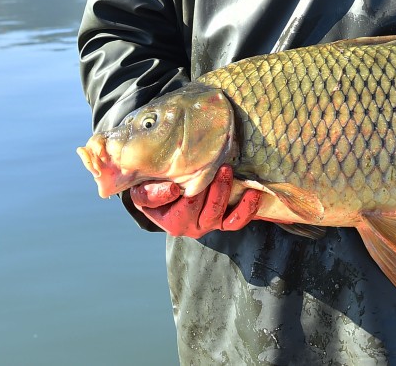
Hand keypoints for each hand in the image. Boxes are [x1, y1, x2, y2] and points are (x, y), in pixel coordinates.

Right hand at [130, 164, 262, 236]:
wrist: (161, 195)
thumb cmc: (151, 190)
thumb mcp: (141, 192)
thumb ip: (149, 194)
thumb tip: (173, 190)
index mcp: (171, 222)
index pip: (181, 209)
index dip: (187, 196)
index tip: (178, 186)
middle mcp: (191, 227)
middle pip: (206, 211)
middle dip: (214, 189)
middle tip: (218, 167)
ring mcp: (209, 225)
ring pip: (221, 215)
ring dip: (226, 192)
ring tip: (228, 170)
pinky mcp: (223, 221)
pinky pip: (237, 220)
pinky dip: (248, 208)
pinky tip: (254, 192)